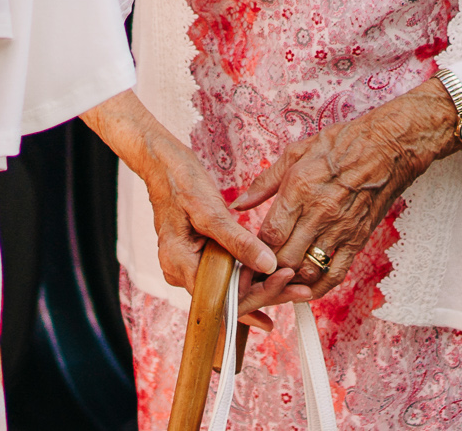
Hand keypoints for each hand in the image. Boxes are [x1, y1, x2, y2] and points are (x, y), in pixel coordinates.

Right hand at [81, 90, 280, 311]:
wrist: (161, 163)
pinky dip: (248, 275)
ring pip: (228, 287)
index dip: (254, 296)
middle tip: (300, 291)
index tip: (284, 285)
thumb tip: (267, 265)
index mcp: (179, 263)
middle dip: (265, 294)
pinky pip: (224, 274)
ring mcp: (187, 265)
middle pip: (227, 297)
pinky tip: (273, 278)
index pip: (220, 298)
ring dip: (260, 287)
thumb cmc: (179, 180)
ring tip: (295, 288)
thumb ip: (237, 240)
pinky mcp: (196, 256)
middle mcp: (180, 271)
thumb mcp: (209, 209)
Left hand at [231, 83, 460, 304]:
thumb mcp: (295, 153)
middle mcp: (319, 213)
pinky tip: (305, 288)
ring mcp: (340, 229)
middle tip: (258, 272)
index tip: (248, 254)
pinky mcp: (358, 239)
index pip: (270, 235)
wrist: (386, 147)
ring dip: (291, 279)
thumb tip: (238, 204)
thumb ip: (264, 182)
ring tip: (278, 279)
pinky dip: (318, 286)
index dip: (255, 250)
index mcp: (299, 190)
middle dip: (268, 269)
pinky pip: (336, 274)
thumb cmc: (340, 145)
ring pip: (308, 270)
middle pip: (285, 258)